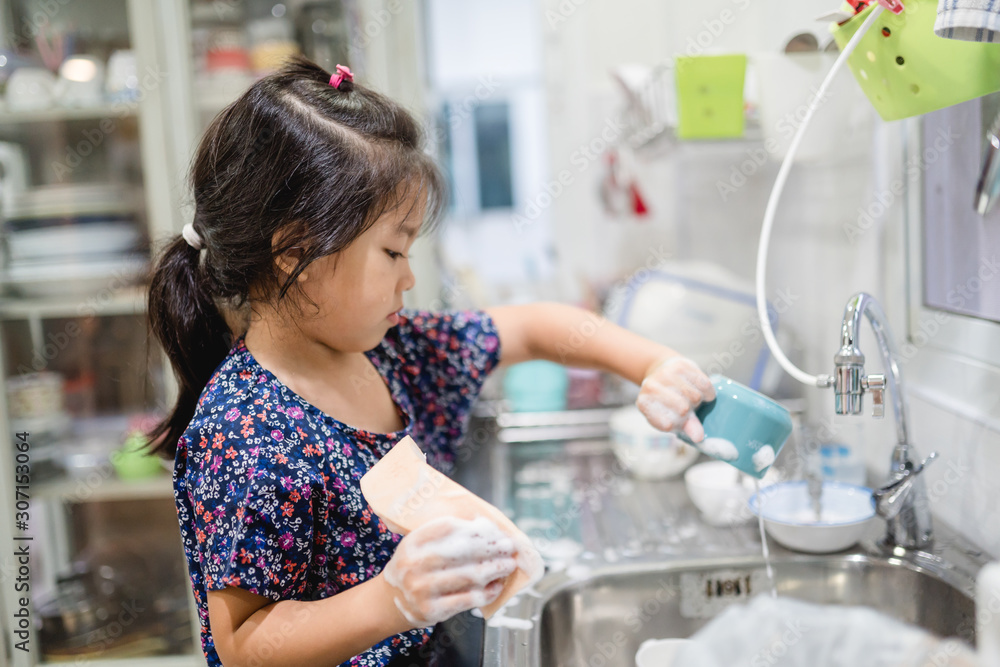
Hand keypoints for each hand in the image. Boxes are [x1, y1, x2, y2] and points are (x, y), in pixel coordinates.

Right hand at [381, 516, 517, 627]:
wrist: (390, 602)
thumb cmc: (414, 568)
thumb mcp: (419, 546)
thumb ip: (445, 537)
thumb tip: (485, 527)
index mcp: (412, 543)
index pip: (449, 527)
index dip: (475, 528)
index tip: (494, 530)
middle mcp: (414, 565)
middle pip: (463, 551)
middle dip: (491, 547)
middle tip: (509, 546)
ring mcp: (422, 589)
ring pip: (469, 576)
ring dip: (495, 568)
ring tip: (509, 564)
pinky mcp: (432, 611)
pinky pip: (468, 599)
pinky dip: (487, 592)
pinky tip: (497, 585)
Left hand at [636, 356, 714, 441]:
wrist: (663, 370)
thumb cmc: (667, 400)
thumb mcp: (672, 416)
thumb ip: (686, 427)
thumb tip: (699, 437)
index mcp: (644, 403)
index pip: (668, 424)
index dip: (679, 425)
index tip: (680, 421)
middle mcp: (651, 387)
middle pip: (684, 410)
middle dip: (691, 412)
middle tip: (688, 408)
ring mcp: (666, 374)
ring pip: (695, 397)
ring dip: (699, 401)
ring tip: (691, 398)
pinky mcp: (681, 365)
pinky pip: (704, 384)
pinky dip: (708, 392)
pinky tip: (701, 391)